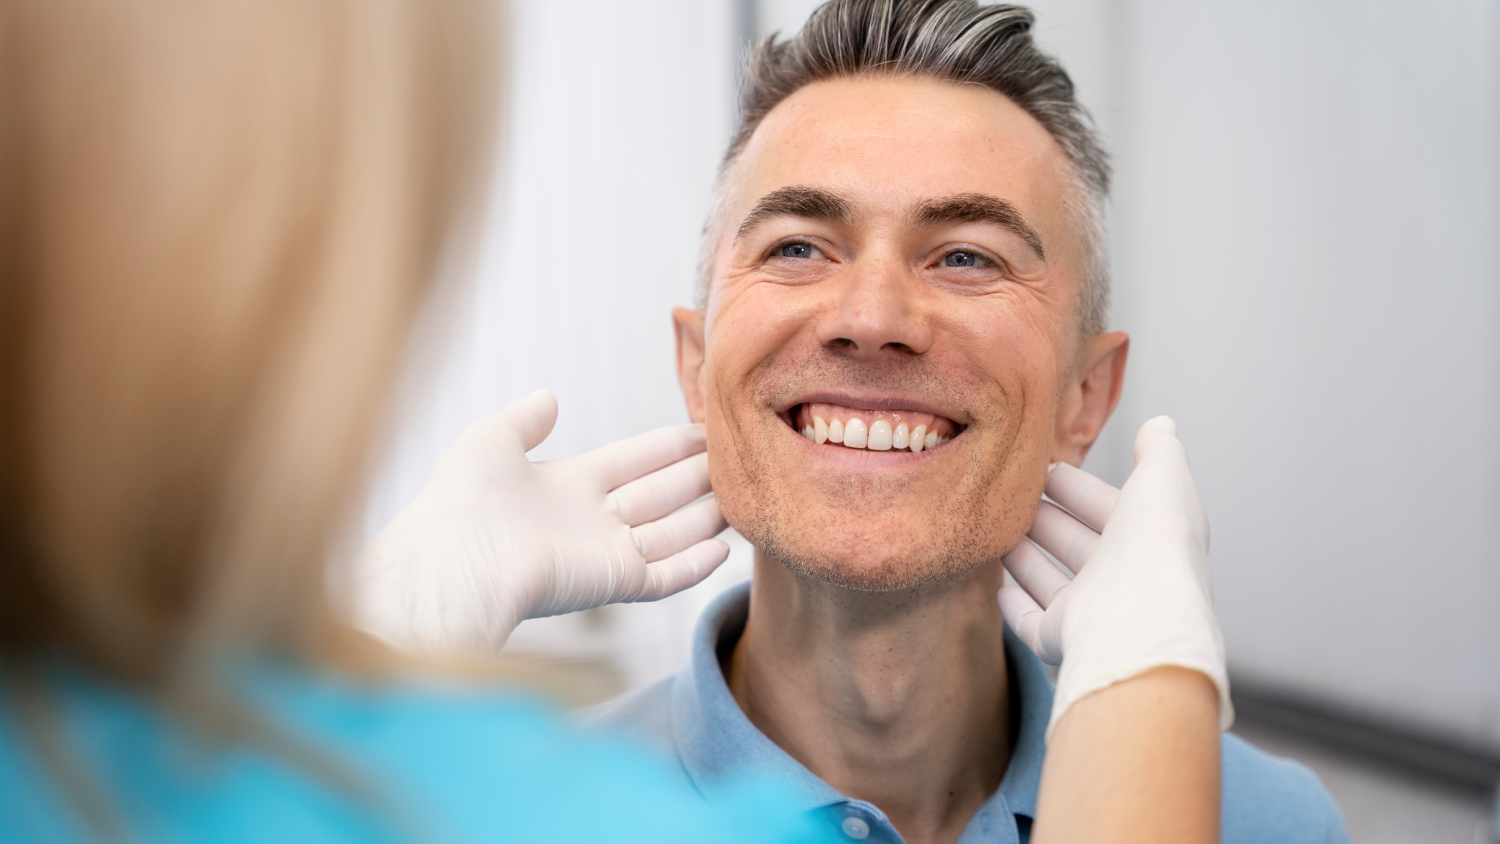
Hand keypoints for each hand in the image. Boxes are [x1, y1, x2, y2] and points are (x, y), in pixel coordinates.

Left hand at [350, 390, 729, 654]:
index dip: (667, 445)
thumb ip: (525, 418)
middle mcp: (590, 519)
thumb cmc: (461, 501)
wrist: (454, 561)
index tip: (703, 427)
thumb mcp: (491, 439)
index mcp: (564, 484)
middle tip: (739, 454)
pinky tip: (724, 548)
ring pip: (671, 531)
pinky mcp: (613, 582)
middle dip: (698, 474)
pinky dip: (695, 565)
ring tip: (745, 494)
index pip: (631, 460)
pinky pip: (665, 575)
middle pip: (659, 493)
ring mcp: (604, 553)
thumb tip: (549, 396)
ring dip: (707, 514)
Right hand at [999, 417, 1232, 737]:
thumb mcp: (1162, 481)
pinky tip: (998, 590)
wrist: (1139, 621)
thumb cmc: (1155, 547)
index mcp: (1147, 540)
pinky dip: (1016, 607)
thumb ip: (1159, 451)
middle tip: (1010, 496)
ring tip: (994, 530)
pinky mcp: (1062, 641)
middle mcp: (1122, 579)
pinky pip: (1033, 623)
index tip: (1043, 469)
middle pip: (1075, 543)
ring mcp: (1091, 613)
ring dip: (1024, 556)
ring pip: (1051, 580)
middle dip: (1046, 518)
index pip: (1107, 508)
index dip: (1077, 488)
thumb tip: (1161, 423)